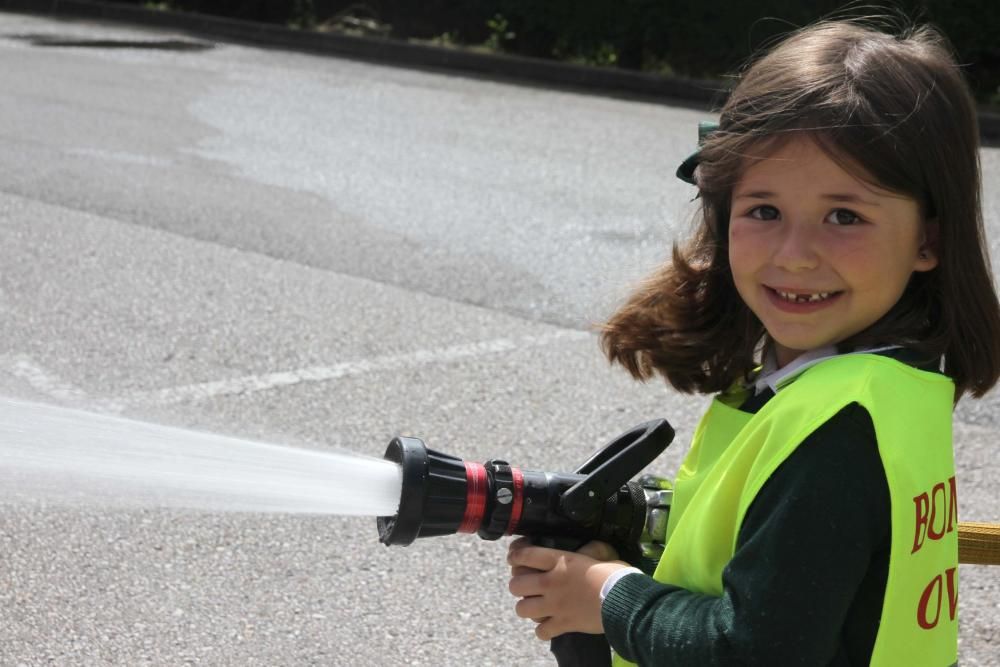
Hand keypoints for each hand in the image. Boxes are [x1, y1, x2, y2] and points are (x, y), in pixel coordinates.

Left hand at [507, 538, 629, 639]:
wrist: (624, 600)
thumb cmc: (615, 574)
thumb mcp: (601, 552)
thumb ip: (588, 548)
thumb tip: (586, 547)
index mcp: (559, 561)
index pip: (524, 555)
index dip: (514, 555)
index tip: (514, 557)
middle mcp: (551, 582)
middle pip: (515, 584)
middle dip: (518, 584)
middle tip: (527, 584)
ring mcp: (554, 605)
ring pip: (522, 609)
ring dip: (527, 607)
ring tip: (536, 605)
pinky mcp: (562, 624)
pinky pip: (540, 631)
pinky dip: (542, 630)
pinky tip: (549, 624)